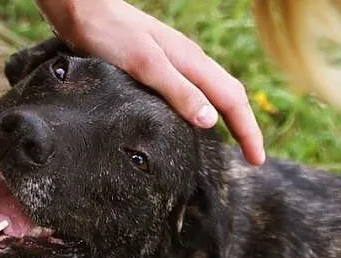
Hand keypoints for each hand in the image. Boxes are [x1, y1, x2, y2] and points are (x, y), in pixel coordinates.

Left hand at [37, 0, 264, 164]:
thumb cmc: (110, 35)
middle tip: (251, 157)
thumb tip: (211, 120)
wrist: (83, 12)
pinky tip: (194, 124)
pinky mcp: (158, 68)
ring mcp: (174, 64)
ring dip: (227, 120)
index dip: (248, 131)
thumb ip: (177, 90)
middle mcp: (188, 62)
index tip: (256, 160)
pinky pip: (192, 93)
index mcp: (191, 62)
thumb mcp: (145, 65)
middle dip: (244, 127)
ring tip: (232, 144)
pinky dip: (204, 111)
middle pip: (229, 96)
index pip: (232, 99)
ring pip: (212, 93)